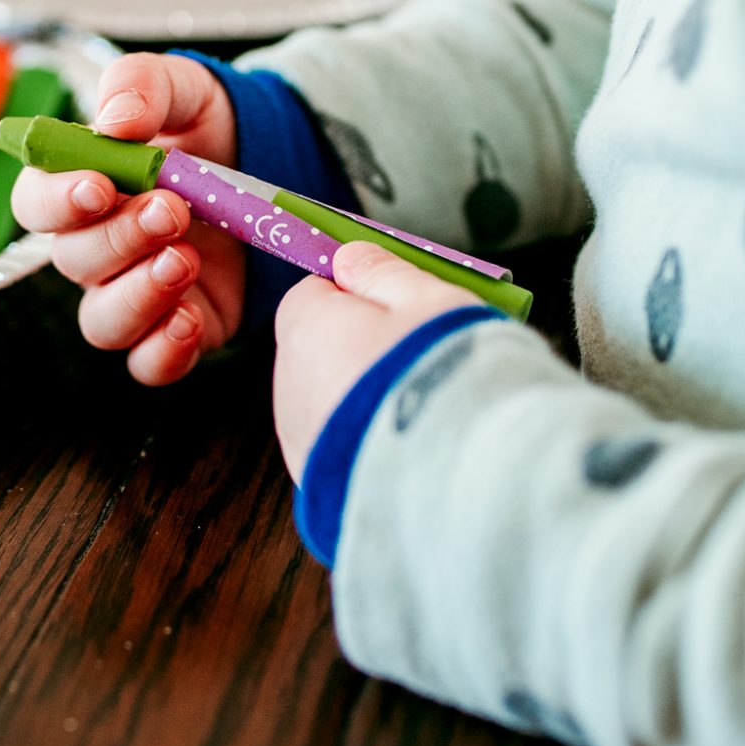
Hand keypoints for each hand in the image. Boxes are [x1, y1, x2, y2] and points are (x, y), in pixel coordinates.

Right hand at [10, 53, 243, 384]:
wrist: (268, 162)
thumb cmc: (203, 125)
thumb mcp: (181, 86)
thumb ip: (140, 86)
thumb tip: (117, 120)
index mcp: (77, 186)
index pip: (35, 204)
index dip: (58, 202)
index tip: (99, 186)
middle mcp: (95, 246)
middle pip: (73, 261)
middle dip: (120, 238)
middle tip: (172, 211)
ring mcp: (132, 292)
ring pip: (103, 321)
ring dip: (139, 295)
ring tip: (184, 260)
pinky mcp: (175, 328)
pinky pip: (150, 363)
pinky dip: (164, 350)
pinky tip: (190, 319)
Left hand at [272, 241, 475, 481]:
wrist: (455, 480)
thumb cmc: (440, 373)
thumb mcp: (426, 298)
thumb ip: (382, 272)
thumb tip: (349, 258)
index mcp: (305, 329)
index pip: (314, 294)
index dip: (360, 296)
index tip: (402, 305)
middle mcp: (289, 386)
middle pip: (322, 350)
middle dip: (365, 348)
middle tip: (423, 356)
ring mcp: (303, 443)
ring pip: (333, 402)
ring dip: (368, 398)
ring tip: (426, 408)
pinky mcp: (322, 487)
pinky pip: (344, 450)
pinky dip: (370, 443)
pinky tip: (413, 447)